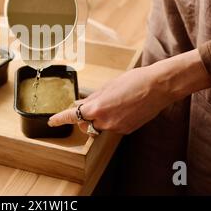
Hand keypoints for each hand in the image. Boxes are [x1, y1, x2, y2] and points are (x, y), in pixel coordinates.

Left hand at [48, 49, 210, 134]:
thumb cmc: (134, 81)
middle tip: (90, 106)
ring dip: (99, 118)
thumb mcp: (108, 86)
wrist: (159, 86)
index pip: (72, 116)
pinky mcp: (127, 130)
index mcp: (97, 108)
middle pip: (85, 125)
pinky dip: (112, 120)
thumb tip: (81, 103)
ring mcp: (117, 128)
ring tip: (112, 103)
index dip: (60, 119)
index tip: (52, 121)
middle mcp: (105, 121)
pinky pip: (113, 127)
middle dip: (84, 118)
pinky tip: (122, 107)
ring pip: (100, 127)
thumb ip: (93, 98)